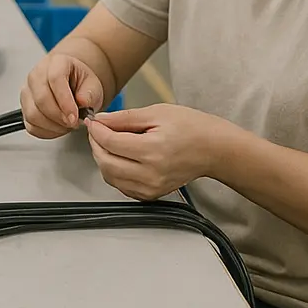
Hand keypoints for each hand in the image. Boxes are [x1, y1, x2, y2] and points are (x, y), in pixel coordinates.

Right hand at [20, 52, 106, 138]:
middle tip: (73, 123)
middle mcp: (37, 75)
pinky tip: (58, 127)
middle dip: (59, 117)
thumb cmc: (80, 83)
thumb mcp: (93, 85)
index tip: (75, 116)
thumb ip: (89, 94)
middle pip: (41, 99)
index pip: (55, 79)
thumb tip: (82, 102)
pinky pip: (31, 125)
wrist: (72, 85)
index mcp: (56, 63)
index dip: (65, 101)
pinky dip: (46, 131)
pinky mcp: (24, 108)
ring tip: (67, 124)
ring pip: (33, 114)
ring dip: (53, 126)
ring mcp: (27, 91)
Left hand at [85, 104, 221, 200]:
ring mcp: (151, 188)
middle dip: (96, 145)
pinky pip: (121, 186)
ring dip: (102, 159)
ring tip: (107, 142)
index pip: (110, 143)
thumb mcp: (156, 112)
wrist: (213, 149)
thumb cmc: (191, 128)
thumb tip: (101, 120)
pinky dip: (114, 172)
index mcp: (153, 150)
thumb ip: (124, 118)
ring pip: (110, 177)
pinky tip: (119, 157)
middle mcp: (151, 174)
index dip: (97, 130)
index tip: (93, 122)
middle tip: (97, 131)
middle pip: (106, 163)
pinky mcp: (151, 195)